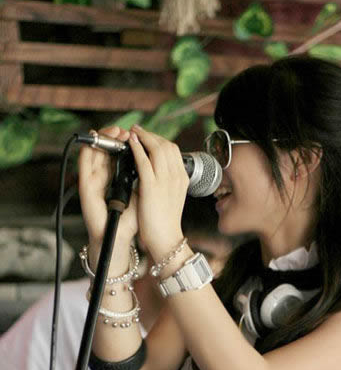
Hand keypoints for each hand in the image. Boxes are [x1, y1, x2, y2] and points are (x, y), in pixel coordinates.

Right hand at [78, 125, 138, 243]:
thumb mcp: (142, 193)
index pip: (119, 152)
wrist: (120, 238)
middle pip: (106, 149)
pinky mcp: (85, 185)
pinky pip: (83, 163)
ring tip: (114, 131)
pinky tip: (94, 141)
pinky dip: (88, 149)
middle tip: (125, 130)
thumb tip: (155, 159)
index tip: (136, 133)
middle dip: (114, 136)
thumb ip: (145, 177)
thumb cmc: (131, 219)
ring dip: (103, 139)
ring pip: (94, 151)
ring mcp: (93, 180)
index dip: (126, 141)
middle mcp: (104, 176)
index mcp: (118, 177)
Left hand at [127, 125, 187, 253]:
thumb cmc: (165, 221)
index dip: (159, 140)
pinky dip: (137, 149)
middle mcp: (176, 176)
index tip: (147, 137)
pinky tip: (130, 143)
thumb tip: (154, 169)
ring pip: (156, 148)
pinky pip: (144, 161)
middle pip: (166, 145)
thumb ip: (166, 181)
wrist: (166, 238)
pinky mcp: (152, 186)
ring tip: (131, 133)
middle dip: (150, 135)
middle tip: (137, 130)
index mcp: (182, 178)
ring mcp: (165, 180)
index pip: (173, 150)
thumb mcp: (171, 196)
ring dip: (143, 137)